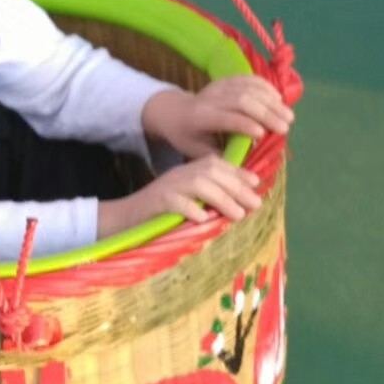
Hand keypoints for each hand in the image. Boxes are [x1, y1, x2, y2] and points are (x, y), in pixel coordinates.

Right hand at [98, 153, 262, 233]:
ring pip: (198, 184)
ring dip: (221, 199)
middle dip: (236, 187)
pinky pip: (176, 202)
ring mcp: (167, 186)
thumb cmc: (162, 213)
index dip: (238, 172)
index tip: (257, 183)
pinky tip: (203, 220)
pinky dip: (192, 209)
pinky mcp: (156, 201)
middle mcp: (180, 175)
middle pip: (211, 172)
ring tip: (238, 214)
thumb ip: (209, 198)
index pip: (217, 164)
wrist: (126, 218)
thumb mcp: (189, 200)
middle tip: (255, 203)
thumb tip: (241, 204)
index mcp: (188, 171)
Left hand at [143, 76, 294, 160]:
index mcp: (201, 117)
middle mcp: (210, 98)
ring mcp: (219, 86)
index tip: (263, 135)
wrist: (173, 111)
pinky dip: (266, 87)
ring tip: (288, 116)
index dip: (245, 124)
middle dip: (266, 113)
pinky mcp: (226, 80)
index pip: (226, 118)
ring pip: (248, 88)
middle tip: (285, 127)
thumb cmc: (186, 136)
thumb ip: (219, 157)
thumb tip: (244, 167)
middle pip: (242, 100)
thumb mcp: (196, 151)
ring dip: (271, 101)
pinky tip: (279, 99)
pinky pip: (248, 79)